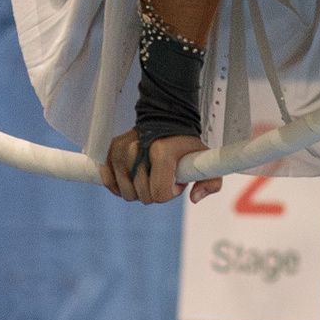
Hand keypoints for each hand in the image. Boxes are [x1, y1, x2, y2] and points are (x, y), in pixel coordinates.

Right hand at [102, 129, 224, 204]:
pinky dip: (119, 186)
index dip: (171, 192)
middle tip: (162, 175)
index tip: (176, 179)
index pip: (160, 194)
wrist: (163, 120)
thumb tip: (194, 198)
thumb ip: (210, 181)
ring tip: (148, 174)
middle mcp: (137, 150)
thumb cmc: (182, 143)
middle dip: (155, 192)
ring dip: (138, 190)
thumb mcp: (203, 158)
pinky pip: (108, 182)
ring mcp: (120, 151)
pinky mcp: (109, 152)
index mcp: (161, 153)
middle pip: (143, 196)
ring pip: (126, 193)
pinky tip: (131, 178)